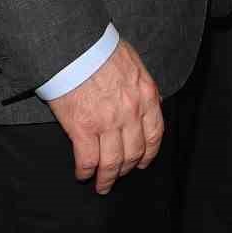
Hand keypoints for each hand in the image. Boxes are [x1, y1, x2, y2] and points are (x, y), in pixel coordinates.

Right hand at [47, 38, 163, 194]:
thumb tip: (149, 103)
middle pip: (133, 152)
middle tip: (119, 176)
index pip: (154, 134)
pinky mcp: (82, 128)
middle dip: (127, 169)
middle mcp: (131, 113)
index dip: (149, 153)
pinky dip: (85, 172)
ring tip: (102, 185)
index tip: (143, 162)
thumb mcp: (134, 65)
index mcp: (146, 96)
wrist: (77, 47)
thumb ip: (142, 87)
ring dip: (107, 178)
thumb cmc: (102, 50)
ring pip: (112, 162)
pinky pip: (87, 160)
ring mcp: (107, 122)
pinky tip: (83, 174)